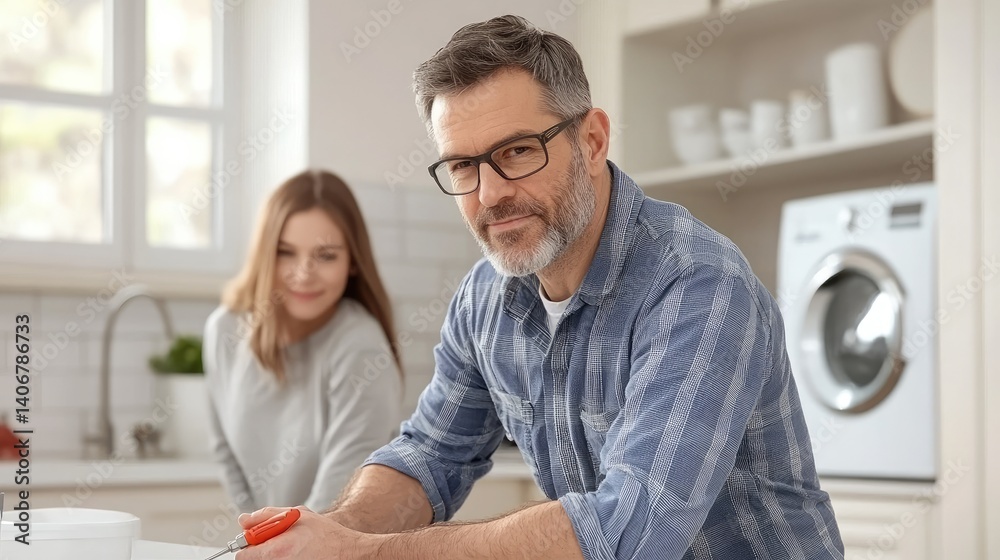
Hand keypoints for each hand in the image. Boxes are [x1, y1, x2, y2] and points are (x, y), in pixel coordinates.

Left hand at [234, 506, 376, 559]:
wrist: (349, 553)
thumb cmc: (327, 534)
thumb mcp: (297, 515)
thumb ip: (266, 515)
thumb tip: (244, 520)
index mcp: (277, 550)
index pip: (243, 554)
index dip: (250, 543)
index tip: (259, 538)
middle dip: (262, 549)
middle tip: (281, 541)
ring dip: (274, 554)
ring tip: (294, 548)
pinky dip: (285, 559)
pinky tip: (299, 555)